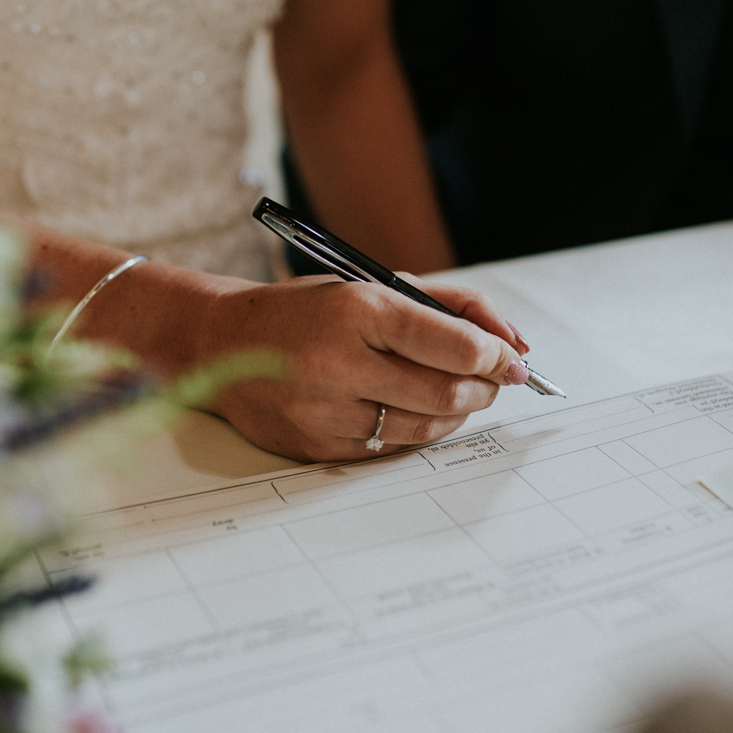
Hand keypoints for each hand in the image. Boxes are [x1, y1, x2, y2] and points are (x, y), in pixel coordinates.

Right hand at [195, 275, 532, 460]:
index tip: (512, 358)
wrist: (220, 345)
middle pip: (445, 392)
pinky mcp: (317, 446)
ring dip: (457, 412)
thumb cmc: (306, 312)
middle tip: (494, 380)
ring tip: (460, 394)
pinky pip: (390, 447)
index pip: (451, 343)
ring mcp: (325, 411)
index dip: (494, 356)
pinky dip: (417, 430)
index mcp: (356, 309)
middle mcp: (338, 362)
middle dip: (484, 388)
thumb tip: (511, 341)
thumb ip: (445, 306)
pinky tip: (414, 410)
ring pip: (424, 427)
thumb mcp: (370, 286)